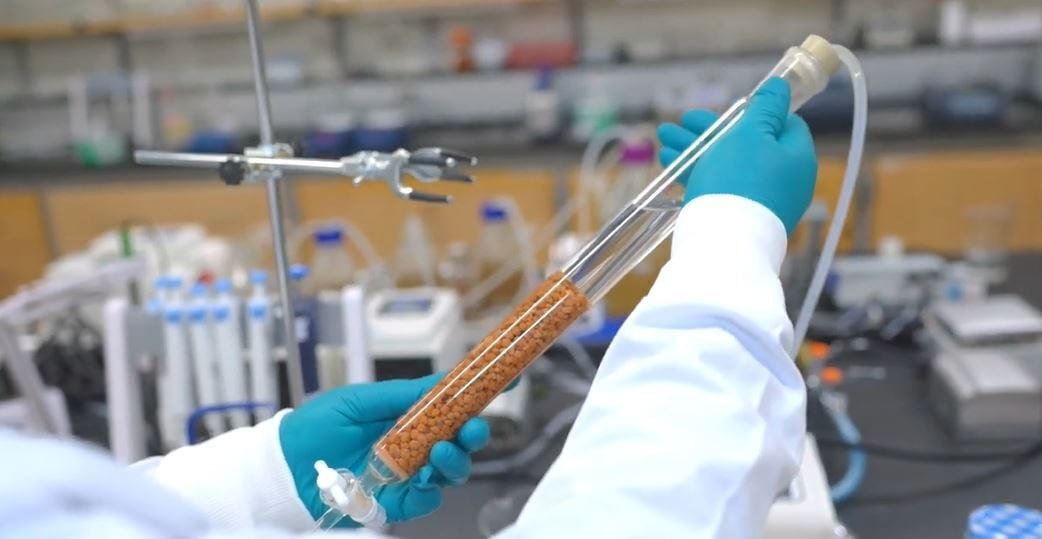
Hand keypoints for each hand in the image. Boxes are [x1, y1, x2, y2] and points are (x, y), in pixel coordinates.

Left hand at [279, 374, 489, 525]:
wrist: (283, 468)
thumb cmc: (314, 428)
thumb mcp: (359, 400)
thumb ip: (402, 394)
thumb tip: (442, 382)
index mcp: (406, 416)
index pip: (450, 406)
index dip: (478, 395)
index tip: (505, 379)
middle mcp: (412, 445)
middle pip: (459, 441)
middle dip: (475, 432)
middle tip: (473, 426)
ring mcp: (406, 474)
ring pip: (451, 471)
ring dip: (456, 460)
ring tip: (442, 450)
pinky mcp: (396, 503)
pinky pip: (427, 499)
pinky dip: (432, 489)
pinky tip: (425, 478)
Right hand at [657, 77, 817, 233]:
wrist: (723, 243)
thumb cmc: (739, 180)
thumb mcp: (751, 132)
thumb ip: (766, 106)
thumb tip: (780, 86)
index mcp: (797, 158)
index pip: (785, 124)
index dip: (757, 112)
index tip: (730, 108)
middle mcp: (784, 181)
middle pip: (747, 144)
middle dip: (710, 129)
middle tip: (682, 119)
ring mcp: (760, 201)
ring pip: (726, 164)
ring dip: (695, 147)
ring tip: (663, 137)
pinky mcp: (737, 217)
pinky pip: (718, 186)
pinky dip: (696, 171)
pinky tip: (670, 163)